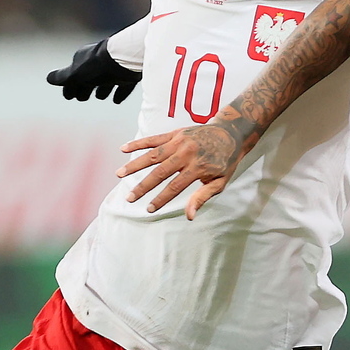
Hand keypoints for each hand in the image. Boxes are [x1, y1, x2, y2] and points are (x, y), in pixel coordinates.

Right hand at [47, 39, 139, 102]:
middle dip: (84, 88)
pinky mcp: (129, 74)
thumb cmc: (97, 66)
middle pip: (90, 79)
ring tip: (101, 96)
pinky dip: (119, 93)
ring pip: (106, 82)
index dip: (70, 87)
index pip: (74, 76)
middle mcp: (99, 63)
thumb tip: (48, 79)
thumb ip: (63, 77)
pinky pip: (123, 86)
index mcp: (84, 60)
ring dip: (103, 90)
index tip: (69, 96)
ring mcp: (115, 68)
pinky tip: (116, 100)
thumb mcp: (76, 73)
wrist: (125, 59)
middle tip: (82, 97)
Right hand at [117, 120, 247, 218]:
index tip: (149, 208)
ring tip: (119, 174)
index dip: (161, 199)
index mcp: (197, 167)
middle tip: (129, 198)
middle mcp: (186, 153)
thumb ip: (202, 197)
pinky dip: (138, 143)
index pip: (174, 187)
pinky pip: (153, 139)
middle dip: (143, 186)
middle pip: (160, 172)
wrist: (230, 133)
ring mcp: (179, 142)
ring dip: (135, 165)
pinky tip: (123, 149)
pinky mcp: (175, 133)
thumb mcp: (220, 182)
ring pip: (152, 155)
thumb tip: (189, 216)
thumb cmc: (225, 162)